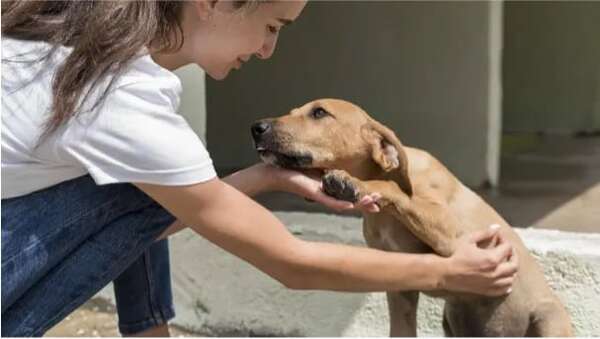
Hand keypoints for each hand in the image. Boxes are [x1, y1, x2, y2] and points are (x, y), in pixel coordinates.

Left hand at [258, 163, 380, 212]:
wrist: (268, 171)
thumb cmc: (286, 166)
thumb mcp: (311, 164)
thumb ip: (325, 165)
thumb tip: (338, 158)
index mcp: (325, 184)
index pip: (348, 192)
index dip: (363, 195)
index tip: (379, 198)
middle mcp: (324, 191)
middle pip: (348, 198)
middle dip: (365, 201)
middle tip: (380, 204)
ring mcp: (318, 193)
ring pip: (342, 201)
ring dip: (357, 203)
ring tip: (374, 204)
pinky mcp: (309, 191)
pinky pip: (326, 199)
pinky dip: (339, 203)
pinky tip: (351, 206)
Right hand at [440, 224, 518, 296]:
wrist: (446, 273)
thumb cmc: (456, 255)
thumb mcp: (469, 240)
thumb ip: (484, 233)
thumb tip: (497, 227)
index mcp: (492, 258)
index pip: (507, 248)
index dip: (504, 240)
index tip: (499, 236)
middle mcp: (496, 272)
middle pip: (514, 265)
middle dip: (513, 255)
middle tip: (507, 250)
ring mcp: (492, 283)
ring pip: (511, 278)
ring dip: (511, 270)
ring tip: (506, 264)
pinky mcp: (488, 291)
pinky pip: (504, 290)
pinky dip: (507, 284)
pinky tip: (505, 279)